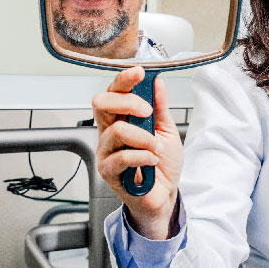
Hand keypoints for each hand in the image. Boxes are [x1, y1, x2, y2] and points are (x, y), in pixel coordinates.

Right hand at [93, 67, 183, 239]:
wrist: (165, 195)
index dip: (123, 80)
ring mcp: (105, 151)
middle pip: (101, 104)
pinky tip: (151, 161)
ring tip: (156, 148)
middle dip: (127, 102)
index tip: (139, 73)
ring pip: (117, 131)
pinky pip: (122, 157)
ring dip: (144, 138)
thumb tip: (157, 81)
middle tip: (147, 113)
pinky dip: (143, 156)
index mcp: (120, 119)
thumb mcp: (167, 130)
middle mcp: (108, 132)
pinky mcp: (107, 171)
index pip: (113, 93)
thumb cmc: (162, 164)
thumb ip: (160, 107)